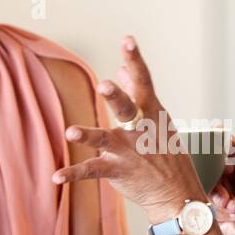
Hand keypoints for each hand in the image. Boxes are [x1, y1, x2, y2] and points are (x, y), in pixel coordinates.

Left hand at [51, 36, 205, 221]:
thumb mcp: (159, 121)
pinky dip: (72, 173)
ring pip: (105, 140)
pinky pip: (92, 170)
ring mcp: (128, 151)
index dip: (136, 60)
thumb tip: (121, 70)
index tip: (127, 40)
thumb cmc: (167, 152)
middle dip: (117, 97)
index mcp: (152, 114)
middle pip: (127, 108)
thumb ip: (137, 95)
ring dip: (88, 135)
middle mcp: (140, 130)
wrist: (177, 194)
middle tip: (105, 84)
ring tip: (71, 132)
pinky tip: (56, 176)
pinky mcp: (118, 171)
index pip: (144, 82)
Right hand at [209, 143, 234, 234]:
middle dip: (216, 184)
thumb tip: (226, 137)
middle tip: (226, 191)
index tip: (212, 164)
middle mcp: (228, 180)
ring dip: (220, 200)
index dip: (212, 160)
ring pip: (207, 193)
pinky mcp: (220, 215)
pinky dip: (224, 212)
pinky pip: (211, 210)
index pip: (217, 155)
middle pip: (207, 175)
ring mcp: (223, 197)